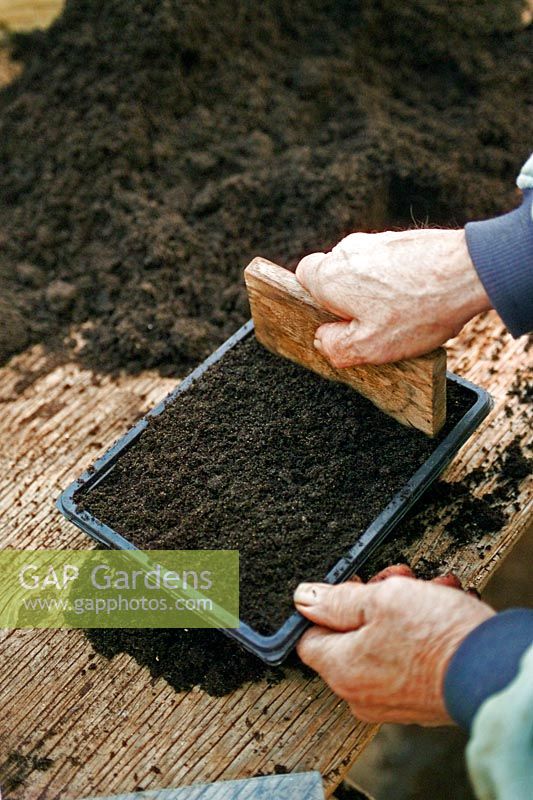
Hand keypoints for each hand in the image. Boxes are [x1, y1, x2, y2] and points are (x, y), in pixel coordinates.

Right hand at [295, 229, 490, 366]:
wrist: (470, 272)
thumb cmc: (418, 309)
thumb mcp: (369, 347)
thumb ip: (335, 347)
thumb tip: (323, 340)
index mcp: (330, 276)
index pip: (302, 278)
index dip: (315, 303)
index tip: (335, 322)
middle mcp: (349, 251)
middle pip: (336, 276)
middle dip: (350, 303)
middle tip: (374, 327)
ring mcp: (379, 240)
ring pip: (365, 272)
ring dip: (378, 295)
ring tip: (405, 317)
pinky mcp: (405, 239)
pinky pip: (391, 266)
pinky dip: (401, 284)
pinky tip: (422, 303)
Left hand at [295, 566, 494, 724]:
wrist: (492, 670)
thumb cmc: (437, 637)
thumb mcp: (381, 598)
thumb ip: (337, 599)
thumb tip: (304, 597)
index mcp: (341, 670)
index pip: (309, 636)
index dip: (327, 605)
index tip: (351, 587)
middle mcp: (360, 694)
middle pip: (350, 636)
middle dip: (373, 601)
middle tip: (397, 582)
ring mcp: (390, 701)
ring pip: (383, 643)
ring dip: (402, 611)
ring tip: (428, 590)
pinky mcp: (418, 700)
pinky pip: (406, 659)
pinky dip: (419, 634)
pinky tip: (440, 610)